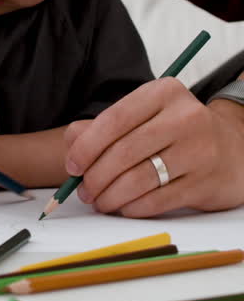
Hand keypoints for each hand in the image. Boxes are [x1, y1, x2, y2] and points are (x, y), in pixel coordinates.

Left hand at [64, 78, 243, 216]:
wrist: (234, 147)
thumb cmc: (178, 131)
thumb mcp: (146, 115)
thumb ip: (105, 126)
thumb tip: (72, 145)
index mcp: (164, 93)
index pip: (115, 119)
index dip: (87, 146)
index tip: (73, 166)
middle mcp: (185, 117)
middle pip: (124, 151)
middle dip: (96, 176)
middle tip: (84, 191)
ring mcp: (199, 151)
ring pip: (139, 178)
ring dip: (111, 196)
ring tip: (100, 201)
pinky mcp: (206, 182)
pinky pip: (158, 200)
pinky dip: (133, 207)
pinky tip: (124, 207)